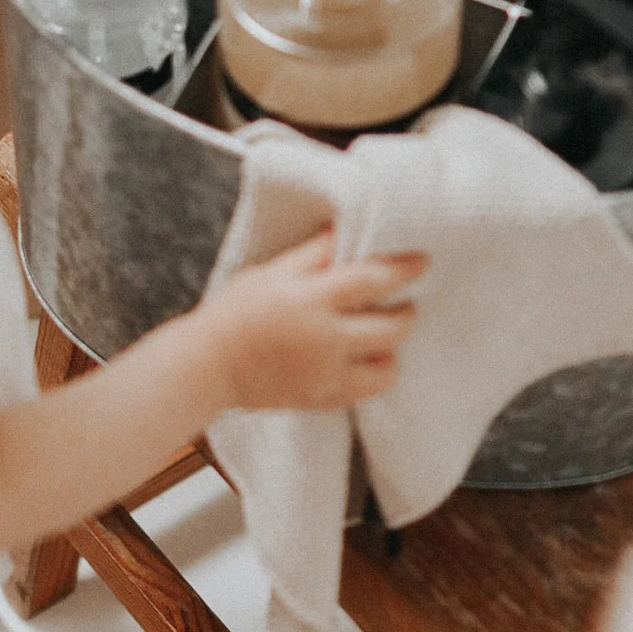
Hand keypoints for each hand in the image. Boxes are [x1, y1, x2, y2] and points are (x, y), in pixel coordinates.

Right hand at [198, 232, 423, 411]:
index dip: (404, 269)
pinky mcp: (323, 399)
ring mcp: (327, 375)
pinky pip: (367, 392)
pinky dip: (373, 373)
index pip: (373, 279)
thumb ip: (314, 254)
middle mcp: (326, 339)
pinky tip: (362, 359)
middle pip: (391, 327)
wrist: (209, 364)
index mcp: (311, 299)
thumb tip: (347, 231)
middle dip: (408, 312)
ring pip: (388, 368)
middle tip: (407, 302)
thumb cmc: (236, 310)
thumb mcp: (272, 271)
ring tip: (381, 334)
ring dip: (393, 348)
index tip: (422, 261)